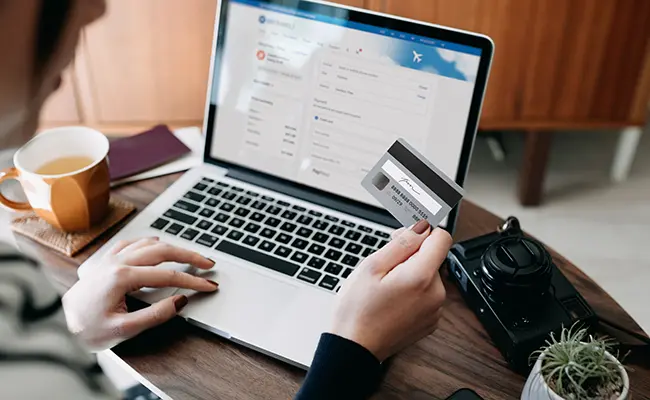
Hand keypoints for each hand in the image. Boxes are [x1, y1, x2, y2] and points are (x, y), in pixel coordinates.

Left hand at [62, 237, 217, 349]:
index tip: (209, 285)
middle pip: (163, 251)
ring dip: (172, 247)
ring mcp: (110, 259)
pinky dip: (149, 243)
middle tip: (208, 263)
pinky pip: (132, 243)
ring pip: (149, 244)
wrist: (58, 326)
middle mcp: (118, 262)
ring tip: (189, 255)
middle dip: (189, 255)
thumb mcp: (123, 330)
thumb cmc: (86, 330)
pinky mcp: (105, 262)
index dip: (193, 280)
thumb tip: (180, 301)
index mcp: (123, 277)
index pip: (169, 275)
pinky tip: (156, 245)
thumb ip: (155, 316)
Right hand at [330, 220, 450, 360]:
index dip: (422, 231)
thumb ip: (403, 242)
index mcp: (422, 277)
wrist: (354, 349)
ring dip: (410, 274)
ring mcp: (434, 310)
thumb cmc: (357, 310)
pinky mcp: (430, 322)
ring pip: (428, 276)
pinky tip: (391, 300)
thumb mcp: (372, 266)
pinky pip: (426, 295)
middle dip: (411, 255)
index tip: (405, 235)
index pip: (442, 237)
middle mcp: (436, 294)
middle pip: (433, 257)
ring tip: (384, 287)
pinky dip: (412, 292)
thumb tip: (422, 225)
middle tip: (383, 265)